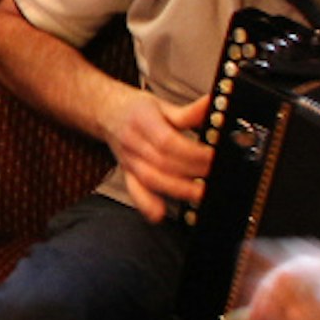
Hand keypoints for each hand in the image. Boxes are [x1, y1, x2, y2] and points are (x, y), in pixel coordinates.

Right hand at [112, 88, 214, 219]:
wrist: (105, 113)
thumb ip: (188, 111)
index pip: (167, 141)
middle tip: (214, 175)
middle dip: (191, 171)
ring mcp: (128, 160)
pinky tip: (158, 215)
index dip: (191, 152)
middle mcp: (132, 142)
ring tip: (199, 194)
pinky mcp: (127, 174)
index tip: (212, 156)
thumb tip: (212, 105)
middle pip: (162, 162)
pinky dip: (145, 205)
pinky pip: (134, 191)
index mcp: (142, 120)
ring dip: (176, 189)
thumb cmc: (136, 110)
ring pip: (150, 178)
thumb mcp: (161, 105)